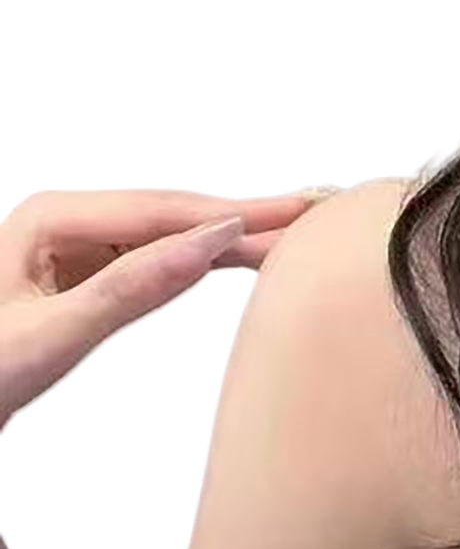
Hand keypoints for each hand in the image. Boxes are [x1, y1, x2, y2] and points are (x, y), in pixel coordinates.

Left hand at [0, 188, 329, 427]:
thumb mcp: (49, 339)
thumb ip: (132, 289)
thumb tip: (210, 243)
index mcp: (51, 217)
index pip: (166, 210)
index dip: (239, 212)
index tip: (299, 212)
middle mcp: (67, 219)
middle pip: (176, 214)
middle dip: (250, 214)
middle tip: (321, 208)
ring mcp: (78, 244)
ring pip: (175, 232)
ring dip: (236, 233)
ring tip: (302, 225)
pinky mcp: (88, 272)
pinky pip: (161, 256)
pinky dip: (207, 256)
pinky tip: (246, 249)